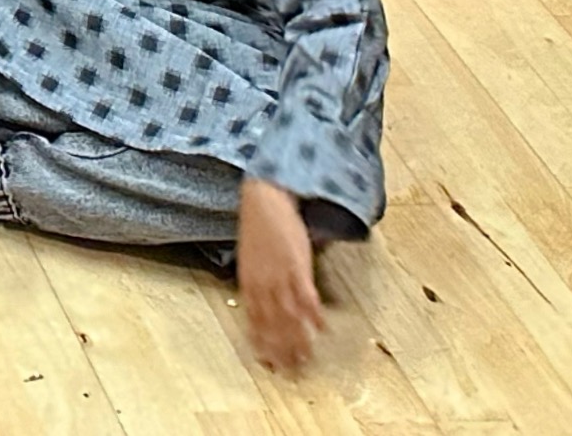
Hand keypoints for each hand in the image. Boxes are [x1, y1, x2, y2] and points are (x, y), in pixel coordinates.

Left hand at [237, 177, 326, 370]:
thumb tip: (262, 303)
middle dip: (282, 349)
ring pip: (289, 317)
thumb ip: (256, 283)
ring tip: (307, 359)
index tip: (268, 361)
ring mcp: (280, 277)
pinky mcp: (297, 267)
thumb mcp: (250, 260)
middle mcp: (262, 285)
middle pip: (272, 325)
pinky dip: (314, 315)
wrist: (263, 201)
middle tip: (291, 370)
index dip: (262, 342)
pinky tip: (322, 329)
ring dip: (299, 340)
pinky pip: (307, 297)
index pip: (254, 321)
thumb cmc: (258, 229)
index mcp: (248, 283)